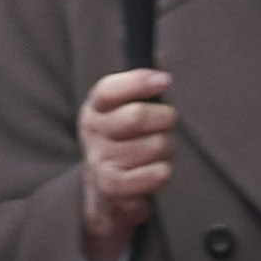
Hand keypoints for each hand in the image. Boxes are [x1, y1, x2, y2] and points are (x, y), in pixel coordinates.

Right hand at [74, 67, 176, 260]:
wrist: (102, 191)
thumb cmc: (122, 143)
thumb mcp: (122, 112)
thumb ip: (140, 88)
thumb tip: (163, 69)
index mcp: (95, 108)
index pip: (109, 90)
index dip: (138, 82)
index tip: (165, 81)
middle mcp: (93, 132)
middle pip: (136, 116)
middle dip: (164, 118)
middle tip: (167, 124)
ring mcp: (100, 160)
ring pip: (154, 145)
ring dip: (167, 148)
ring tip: (160, 151)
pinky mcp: (112, 186)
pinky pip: (155, 174)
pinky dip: (163, 171)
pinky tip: (157, 171)